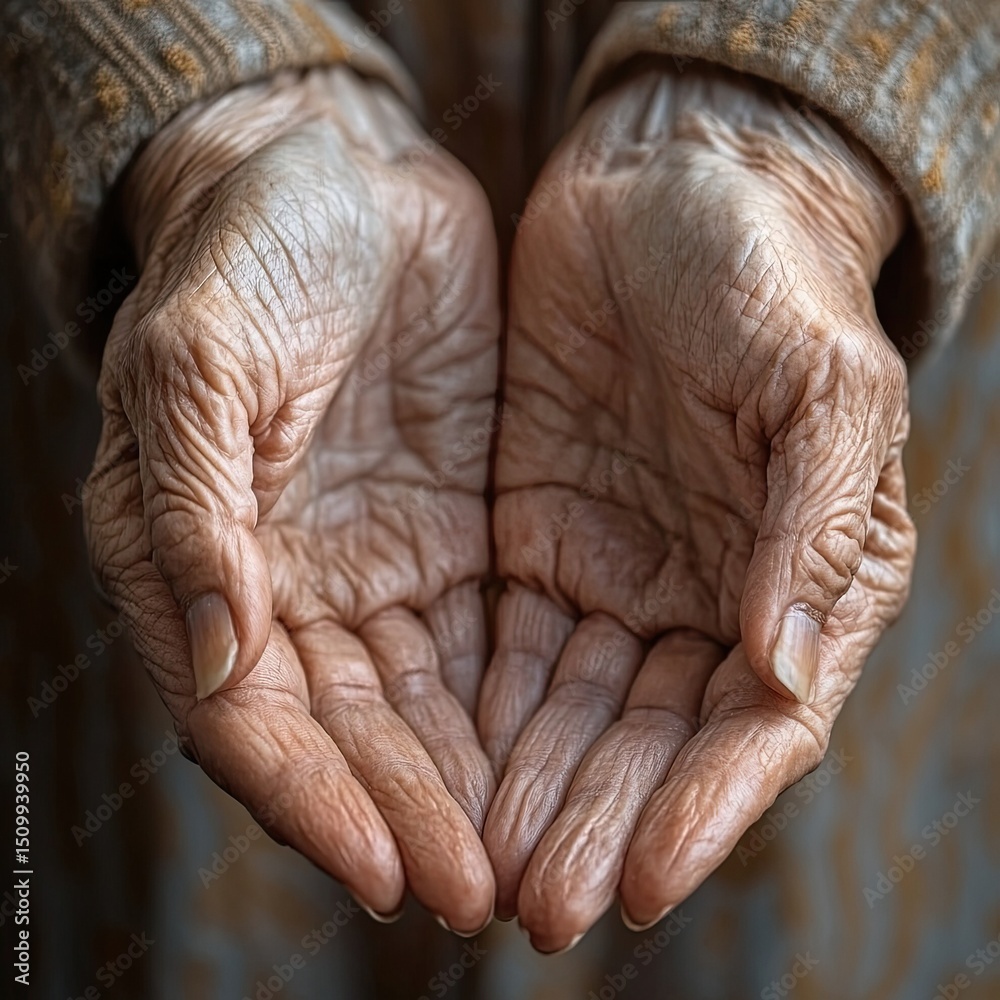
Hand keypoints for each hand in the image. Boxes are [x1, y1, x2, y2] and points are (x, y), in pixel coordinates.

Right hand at [84, 67, 498, 931]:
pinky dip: (508, 710)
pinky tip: (551, 762)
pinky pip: (482, 643)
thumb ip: (194, 507)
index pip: (251, 714)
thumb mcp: (199, 357)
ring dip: (465, 788)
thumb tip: (218, 654)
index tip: (387, 871)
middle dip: (408, 817)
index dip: (313, 800)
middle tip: (478, 896)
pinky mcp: (452, 533)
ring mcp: (378, 562)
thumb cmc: (252, 250)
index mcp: (201, 554)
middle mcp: (290, 583)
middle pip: (348, 732)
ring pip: (420, 706)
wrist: (345, 178)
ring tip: (526, 861)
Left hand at [480, 68, 915, 948]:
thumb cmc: (763, 270)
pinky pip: (508, 648)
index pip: (756, 725)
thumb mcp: (820, 378)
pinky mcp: (537, 537)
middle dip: (598, 823)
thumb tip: (787, 659)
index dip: (704, 808)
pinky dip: (485, 715)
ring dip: (533, 793)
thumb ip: (815, 517)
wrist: (667, 186)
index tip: (640, 879)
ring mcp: (617, 571)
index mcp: (801, 573)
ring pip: (574, 712)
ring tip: (485, 869)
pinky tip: (449, 770)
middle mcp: (708, 594)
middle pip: (652, 741)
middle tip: (540, 906)